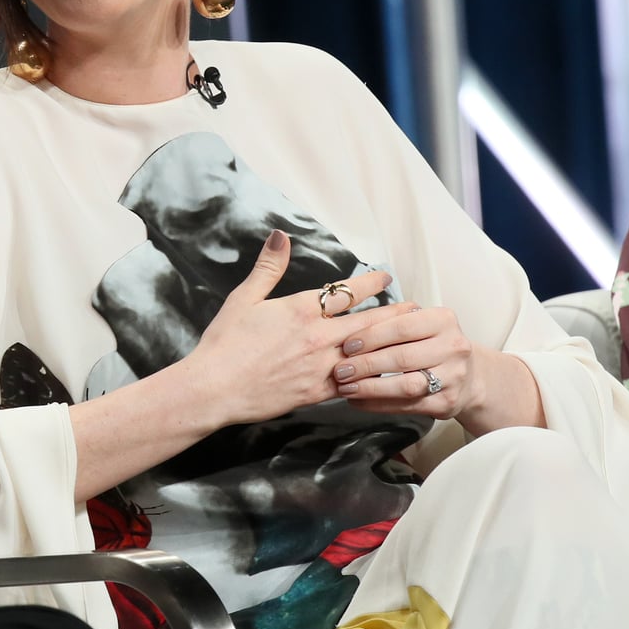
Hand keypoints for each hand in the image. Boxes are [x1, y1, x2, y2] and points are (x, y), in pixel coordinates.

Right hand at [181, 232, 395, 426]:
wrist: (215, 388)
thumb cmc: (225, 343)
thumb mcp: (244, 298)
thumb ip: (269, 267)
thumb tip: (281, 236)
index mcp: (301, 310)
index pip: (345, 292)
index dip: (369, 283)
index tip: (385, 277)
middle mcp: (317, 337)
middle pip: (366, 322)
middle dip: (392, 314)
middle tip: (414, 307)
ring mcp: (320, 367)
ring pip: (365, 354)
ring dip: (387, 345)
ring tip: (407, 340)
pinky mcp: (316, 393)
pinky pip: (352, 385)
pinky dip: (369, 378)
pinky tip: (382, 376)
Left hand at [328, 303, 535, 431]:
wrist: (469, 377)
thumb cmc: (434, 345)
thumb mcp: (422, 324)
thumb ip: (393, 321)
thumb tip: (349, 326)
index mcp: (444, 320)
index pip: (402, 326)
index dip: (371, 336)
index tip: (347, 345)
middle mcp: (454, 347)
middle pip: (402, 357)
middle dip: (366, 365)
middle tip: (340, 370)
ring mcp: (453, 378)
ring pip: (406, 385)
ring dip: (371, 388)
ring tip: (346, 388)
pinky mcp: (447, 403)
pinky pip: (408, 406)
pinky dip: (379, 405)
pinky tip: (359, 401)